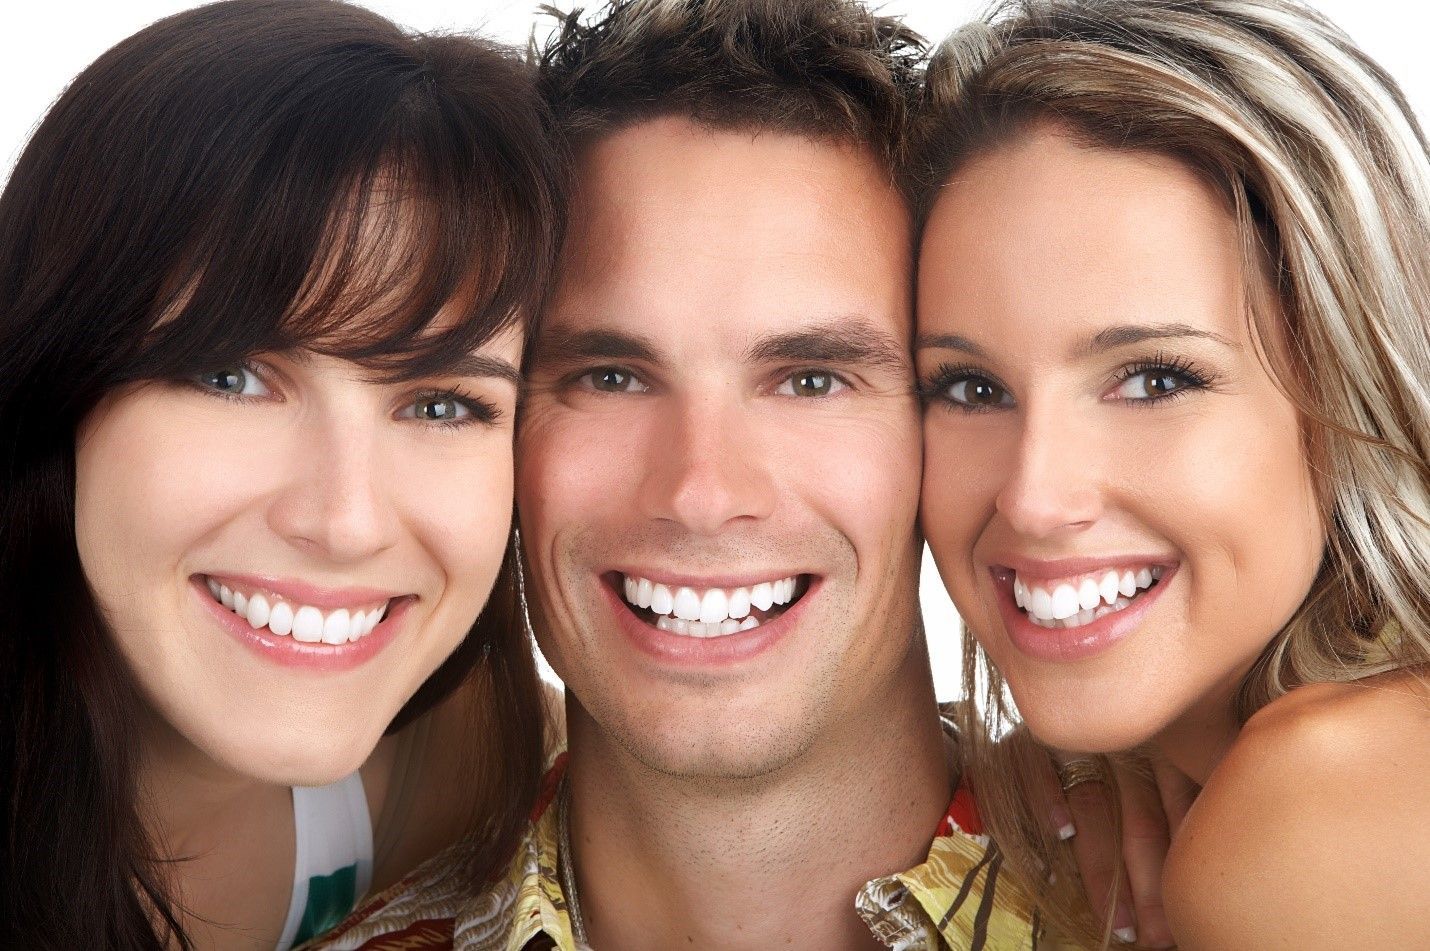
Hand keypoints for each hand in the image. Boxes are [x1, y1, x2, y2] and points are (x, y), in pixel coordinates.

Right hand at [1038, 751, 1196, 947]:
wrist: (1053, 680)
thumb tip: (1212, 851)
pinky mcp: (1026, 741)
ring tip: (1120, 923)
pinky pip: (1038, 770)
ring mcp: (1073, 741)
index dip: (1183, 861)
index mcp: (1160, 744)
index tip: (1189, 912)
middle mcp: (1120, 742)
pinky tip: (1062, 834)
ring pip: (1094, 808)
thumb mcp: (1158, 751)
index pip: (1178, 808)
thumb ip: (1180, 787)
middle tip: (1159, 937)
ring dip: (1103, 871)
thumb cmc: (1113, 734)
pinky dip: (1049, 800)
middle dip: (1151, 886)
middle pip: (1141, 820)